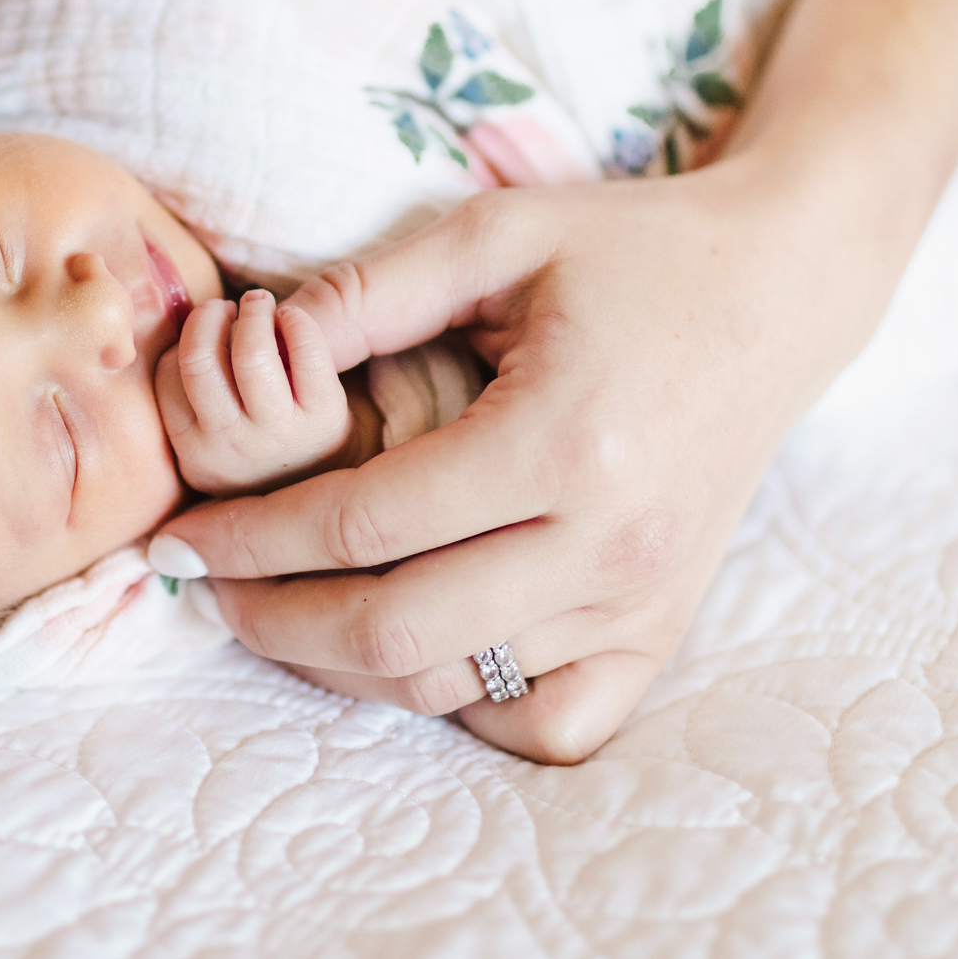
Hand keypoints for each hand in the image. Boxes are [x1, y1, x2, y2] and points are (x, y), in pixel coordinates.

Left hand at [148, 160, 878, 762]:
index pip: (364, 523)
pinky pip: (553, 724)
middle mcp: (609, 544)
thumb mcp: (497, 234)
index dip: (252, 538)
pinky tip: (414, 655)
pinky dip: (470, 710)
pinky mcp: (663, 627)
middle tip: (209, 587)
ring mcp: (643, 601)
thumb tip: (250, 343)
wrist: (778, 292)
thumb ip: (367, 291)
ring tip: (280, 610)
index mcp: (562, 440)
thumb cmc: (633, 250)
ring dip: (347, 664)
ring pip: (459, 686)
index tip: (179, 537)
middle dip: (275, 621)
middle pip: (399, 632)